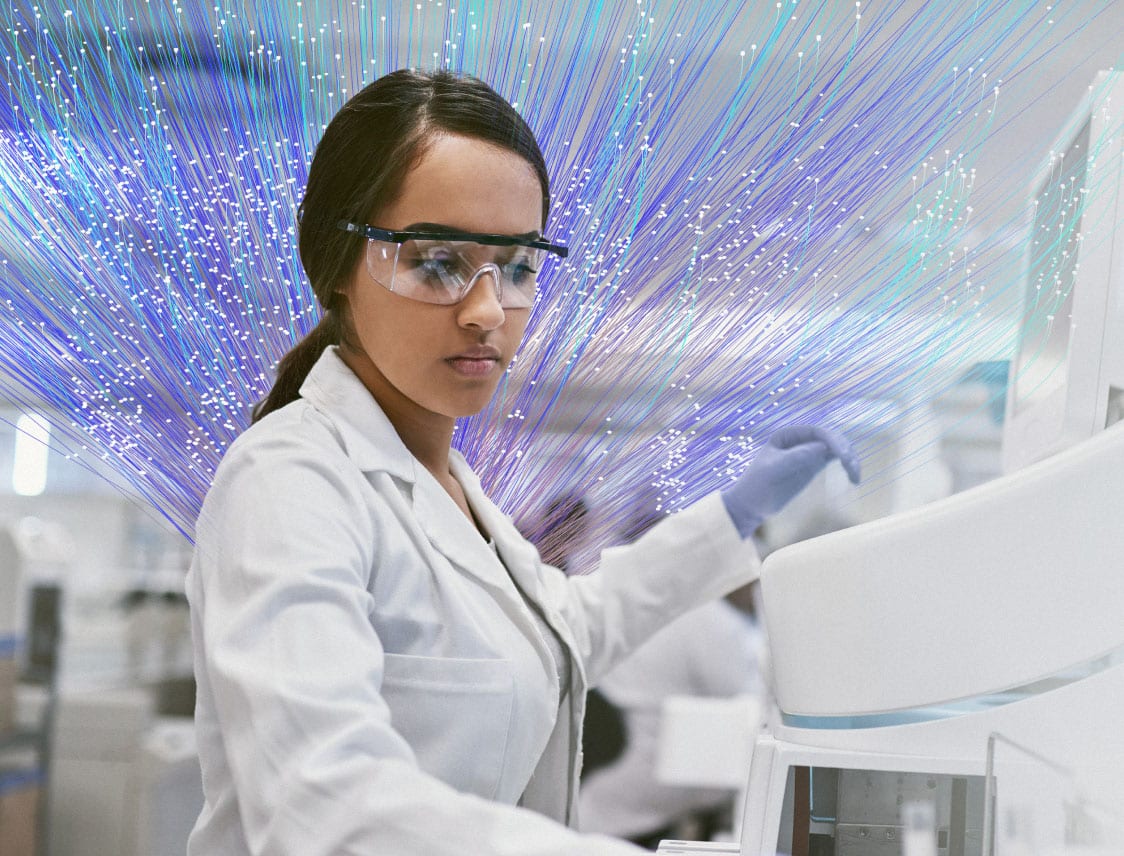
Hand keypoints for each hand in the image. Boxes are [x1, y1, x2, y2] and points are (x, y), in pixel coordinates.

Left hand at [721, 425, 859, 537]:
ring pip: (836, 449)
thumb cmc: (756, 486)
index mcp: (787, 435)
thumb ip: (795, 458)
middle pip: (831, 438)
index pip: (816, 432)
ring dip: (849, 459)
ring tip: (855, 477)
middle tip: (852, 468)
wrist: (750, 505)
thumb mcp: (772, 471)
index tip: (842, 456)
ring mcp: (808, 452)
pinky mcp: (813, 466)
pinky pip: (834, 459)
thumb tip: (821, 447)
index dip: (833, 441)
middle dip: (845, 450)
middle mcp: (800, 440)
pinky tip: (853, 478)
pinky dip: (846, 466)